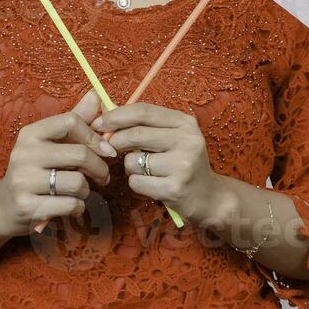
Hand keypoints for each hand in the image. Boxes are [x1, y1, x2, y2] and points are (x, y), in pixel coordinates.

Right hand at [0, 88, 117, 237]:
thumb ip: (74, 121)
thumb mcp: (50, 144)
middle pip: (80, 154)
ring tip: (80, 192)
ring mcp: (23, 181)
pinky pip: (71, 205)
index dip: (95, 136)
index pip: (71, 121)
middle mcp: (24, 153)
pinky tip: (71, 206)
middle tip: (103, 176)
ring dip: (86, 190)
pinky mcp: (27, 206)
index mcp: (31, 133)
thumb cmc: (35, 171)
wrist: (4, 206)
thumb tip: (96, 94)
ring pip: (78, 182)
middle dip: (99, 167)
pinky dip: (78, 208)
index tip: (106, 150)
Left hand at [91, 102, 223, 224]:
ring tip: (146, 170)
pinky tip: (152, 185)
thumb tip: (106, 112)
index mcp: (186, 123)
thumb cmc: (182, 162)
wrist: (209, 197)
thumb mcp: (173, 136)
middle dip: (115, 140)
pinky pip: (136, 182)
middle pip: (135, 135)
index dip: (116, 115)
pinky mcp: (174, 189)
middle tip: (110, 147)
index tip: (99, 122)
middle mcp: (188, 141)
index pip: (143, 111)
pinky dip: (137, 184)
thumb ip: (145, 124)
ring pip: (133, 161)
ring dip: (130, 166)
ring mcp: (183, 166)